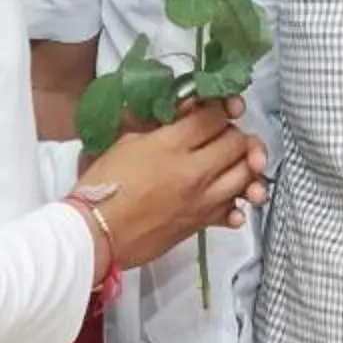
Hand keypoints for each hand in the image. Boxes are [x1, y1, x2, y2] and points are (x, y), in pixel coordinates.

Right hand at [90, 101, 265, 270]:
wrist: (96, 234)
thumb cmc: (102, 189)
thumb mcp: (124, 143)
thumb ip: (156, 127)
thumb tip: (177, 115)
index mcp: (172, 145)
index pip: (215, 116)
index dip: (219, 107)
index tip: (215, 108)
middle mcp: (195, 172)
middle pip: (238, 143)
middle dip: (234, 134)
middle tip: (223, 134)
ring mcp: (202, 200)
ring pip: (246, 175)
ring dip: (244, 165)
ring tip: (234, 162)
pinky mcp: (200, 224)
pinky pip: (234, 211)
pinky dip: (237, 203)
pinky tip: (229, 198)